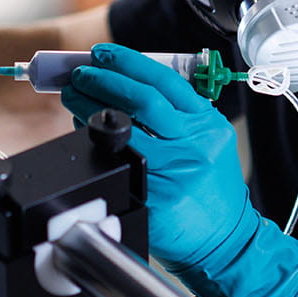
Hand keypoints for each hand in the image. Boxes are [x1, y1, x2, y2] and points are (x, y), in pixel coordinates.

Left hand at [61, 43, 297, 296]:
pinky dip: (95, 141)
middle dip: (104, 80)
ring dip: (90, 105)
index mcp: (207, 124)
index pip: (165, 81)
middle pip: (143, 99)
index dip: (129, 62)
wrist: (226, 242)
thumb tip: (120, 88)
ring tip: (71, 95)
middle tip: (79, 74)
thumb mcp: (206, 144)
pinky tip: (81, 131)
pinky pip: (117, 161)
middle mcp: (194, 143)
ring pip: (126, 126)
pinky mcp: (156, 196)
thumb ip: (175, 118)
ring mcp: (175, 171)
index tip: (103, 54)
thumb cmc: (209, 192)